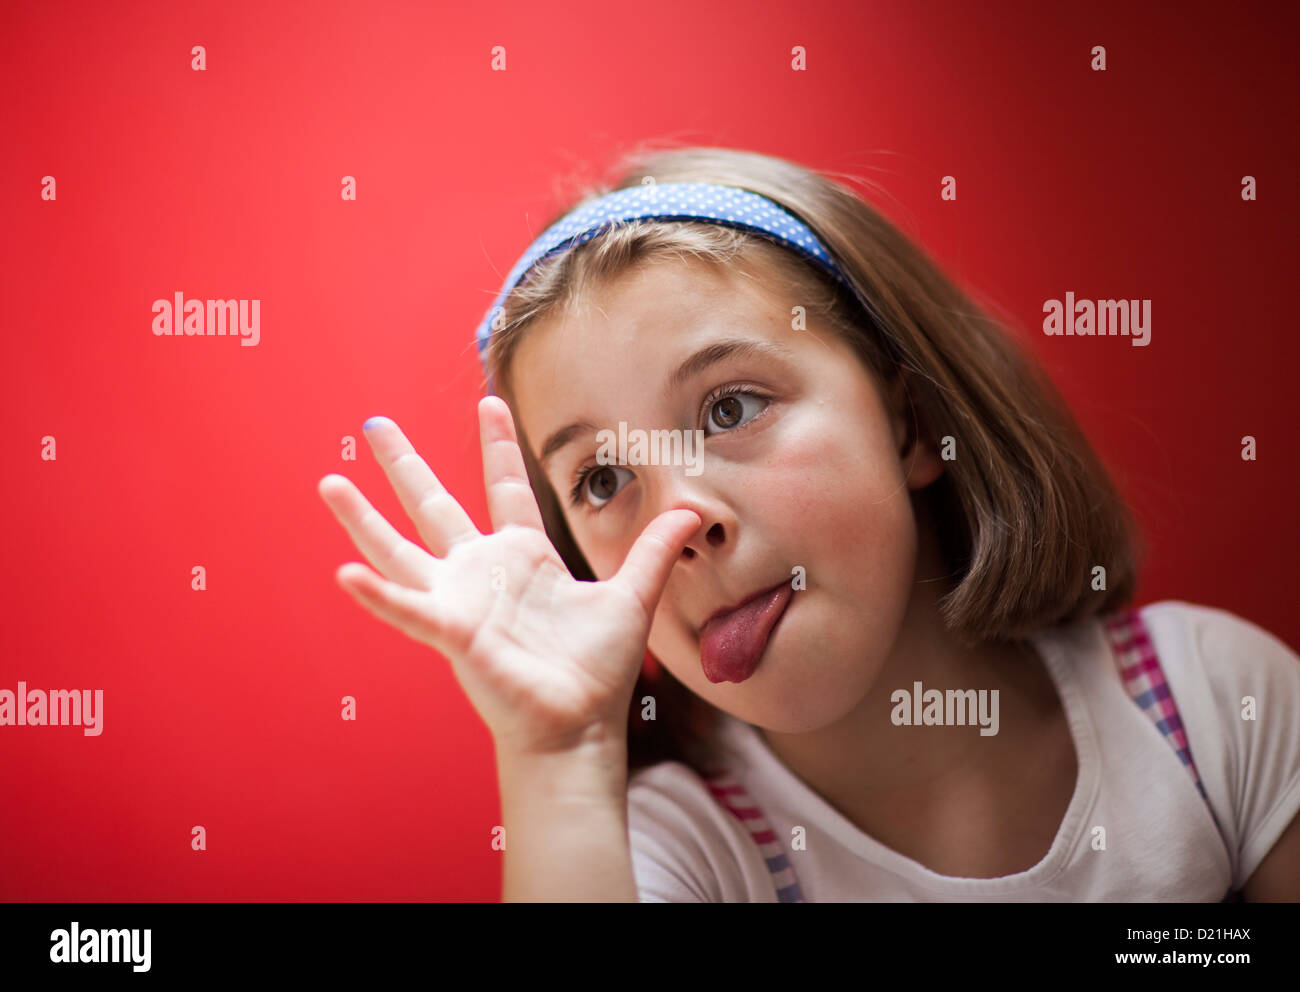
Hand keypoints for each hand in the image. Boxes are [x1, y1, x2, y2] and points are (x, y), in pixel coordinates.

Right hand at [317, 398, 700, 755]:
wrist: (579, 727)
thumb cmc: (597, 671)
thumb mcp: (632, 597)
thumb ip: (654, 550)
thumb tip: (695, 512)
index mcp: (523, 558)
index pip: (505, 488)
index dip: (497, 445)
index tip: (489, 401)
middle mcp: (483, 573)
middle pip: (434, 506)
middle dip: (404, 464)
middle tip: (375, 424)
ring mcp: (460, 601)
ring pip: (400, 550)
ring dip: (364, 520)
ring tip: (329, 484)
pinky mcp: (453, 633)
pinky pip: (408, 610)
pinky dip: (377, 594)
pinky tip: (346, 574)